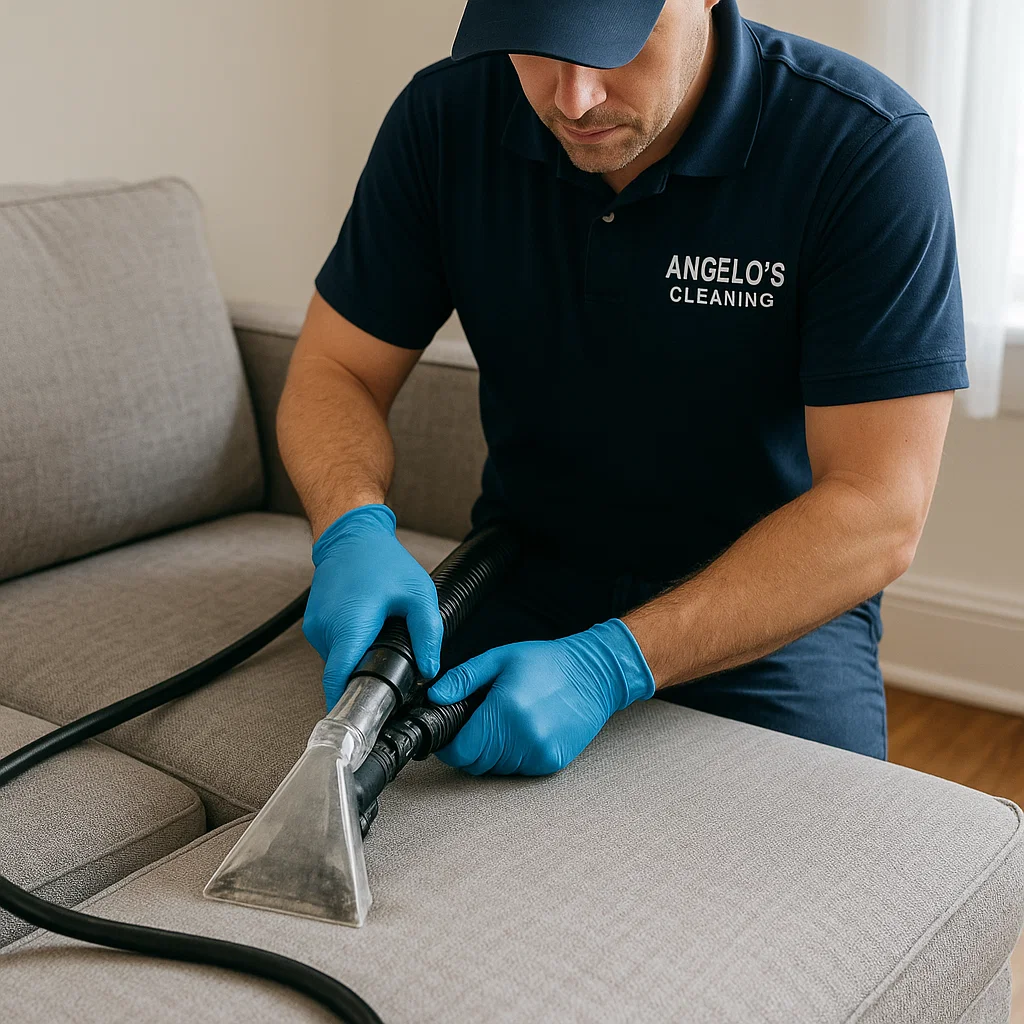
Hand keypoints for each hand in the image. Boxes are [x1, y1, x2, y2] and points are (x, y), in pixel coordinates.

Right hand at [302, 503, 443, 707]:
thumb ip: (428, 633)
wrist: (351, 535)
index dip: (348, 708)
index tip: (360, 729)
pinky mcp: (314, 625)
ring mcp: (316, 628)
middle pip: (343, 674)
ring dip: (359, 659)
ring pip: (339, 662)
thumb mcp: (419, 593)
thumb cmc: (383, 560)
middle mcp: (326, 629)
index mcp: (350, 624)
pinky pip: (334, 648)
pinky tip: (368, 628)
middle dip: (367, 678)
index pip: (338, 680)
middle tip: (394, 670)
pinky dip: (351, 646)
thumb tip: (431, 671)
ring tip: (380, 636)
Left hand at [426, 618, 655, 775]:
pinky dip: (514, 755)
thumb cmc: (548, 663)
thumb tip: (435, 696)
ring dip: (492, 752)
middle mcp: (523, 738)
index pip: (461, 751)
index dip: (450, 745)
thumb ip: (463, 679)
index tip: (451, 732)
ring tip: (506, 721)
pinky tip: (524, 730)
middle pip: (476, 763)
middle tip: (481, 720)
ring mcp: (540, 753)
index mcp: (506, 711)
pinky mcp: (552, 762)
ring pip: (496, 769)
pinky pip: (518, 769)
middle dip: (470, 746)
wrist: (595, 674)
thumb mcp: (499, 659)